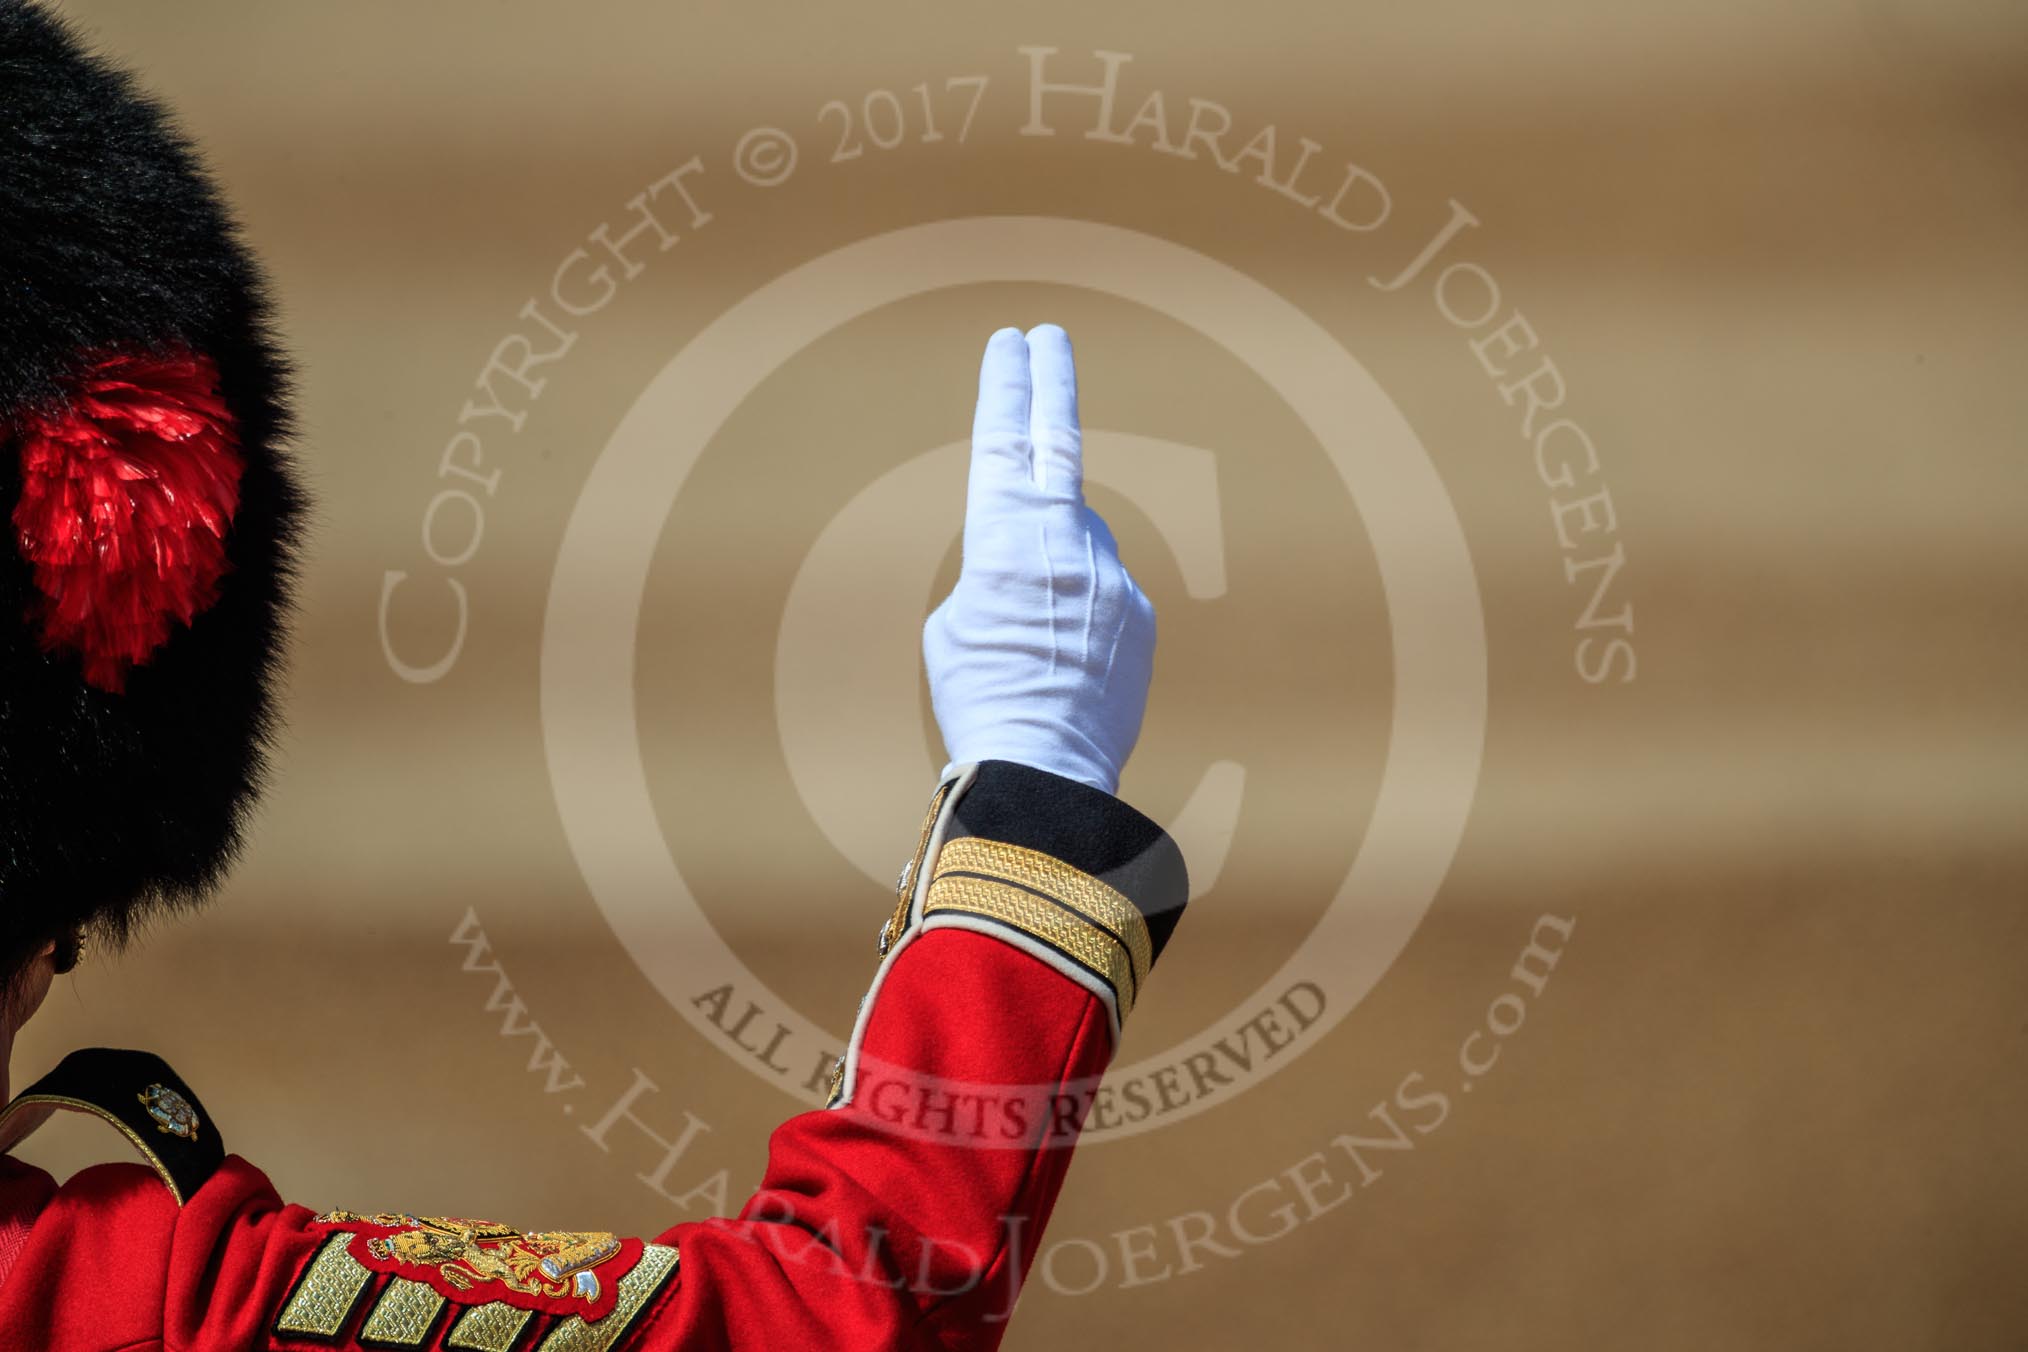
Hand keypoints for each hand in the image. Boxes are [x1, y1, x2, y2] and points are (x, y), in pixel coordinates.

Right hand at [922, 325, 1156, 795]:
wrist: (1044, 767)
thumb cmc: (979, 696)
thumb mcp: (958, 622)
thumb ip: (1001, 566)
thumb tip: (1046, 555)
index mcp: (1004, 535)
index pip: (1005, 436)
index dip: (1008, 383)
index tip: (1012, 340)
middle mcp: (1066, 538)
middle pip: (1057, 443)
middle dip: (1048, 384)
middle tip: (1046, 336)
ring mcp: (1111, 572)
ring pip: (1080, 542)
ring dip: (1055, 569)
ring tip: (1029, 642)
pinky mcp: (1139, 612)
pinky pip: (1104, 592)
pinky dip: (1081, 613)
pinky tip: (1062, 666)